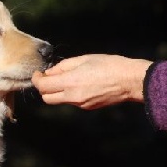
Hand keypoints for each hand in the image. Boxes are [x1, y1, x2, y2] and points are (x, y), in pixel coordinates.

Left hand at [31, 54, 151, 108]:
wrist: (130, 81)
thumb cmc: (109, 65)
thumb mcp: (84, 59)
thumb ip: (63, 67)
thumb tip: (49, 72)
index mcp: (70, 83)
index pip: (42, 86)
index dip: (36, 79)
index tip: (38, 73)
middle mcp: (72, 97)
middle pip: (46, 98)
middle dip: (43, 88)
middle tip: (48, 78)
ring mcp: (80, 104)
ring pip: (58, 101)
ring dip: (55, 92)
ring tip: (65, 79)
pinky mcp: (87, 107)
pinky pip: (71, 102)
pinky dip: (68, 94)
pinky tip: (78, 84)